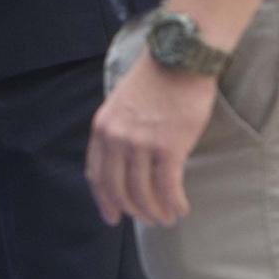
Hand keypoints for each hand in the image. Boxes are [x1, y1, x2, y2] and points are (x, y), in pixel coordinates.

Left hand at [85, 51, 217, 227]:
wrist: (180, 58)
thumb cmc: (156, 80)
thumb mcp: (122, 104)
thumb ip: (119, 132)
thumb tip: (125, 165)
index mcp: (102, 128)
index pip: (97, 175)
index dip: (104, 201)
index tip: (112, 218)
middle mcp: (116, 138)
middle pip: (118, 190)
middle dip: (134, 211)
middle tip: (149, 221)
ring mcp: (141, 143)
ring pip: (143, 193)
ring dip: (156, 212)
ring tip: (167, 218)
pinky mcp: (169, 146)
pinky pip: (168, 187)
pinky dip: (174, 203)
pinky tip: (181, 209)